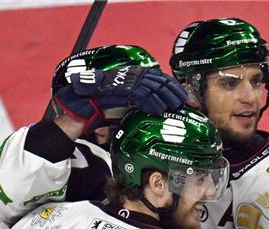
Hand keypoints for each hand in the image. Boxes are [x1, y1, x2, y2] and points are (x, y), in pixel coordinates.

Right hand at [54, 66, 187, 129]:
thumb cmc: (104, 109)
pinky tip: (159, 110)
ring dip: (166, 96)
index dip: (173, 86)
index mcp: (134, 78)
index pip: (159, 78)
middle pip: (159, 80)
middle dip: (174, 91)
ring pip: (152, 86)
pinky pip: (139, 94)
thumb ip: (141, 104)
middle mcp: (130, 77)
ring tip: (176, 106)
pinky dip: (150, 102)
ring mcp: (125, 82)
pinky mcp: (119, 90)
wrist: (82, 107)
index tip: (186, 96)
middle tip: (186, 102)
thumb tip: (160, 111)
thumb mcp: (128, 106)